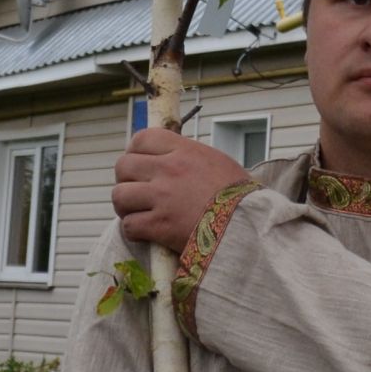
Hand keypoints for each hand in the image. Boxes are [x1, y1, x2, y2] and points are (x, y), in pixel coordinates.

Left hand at [111, 128, 250, 253]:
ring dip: (126, 207)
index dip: (134, 151)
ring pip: (120, 195)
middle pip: (123, 166)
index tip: (140, 164)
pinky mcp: (159, 226)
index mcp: (184, 151)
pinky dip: (134, 231)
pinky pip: (129, 225)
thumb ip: (188, 157)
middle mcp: (168, 170)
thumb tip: (168, 159)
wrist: (250, 227)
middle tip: (137, 192)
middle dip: (126, 180)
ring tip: (137, 213)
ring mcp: (161, 197)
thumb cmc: (240, 197)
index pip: (142, 138)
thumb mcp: (217, 163)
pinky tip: (146, 233)